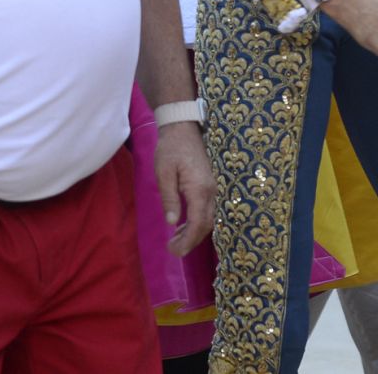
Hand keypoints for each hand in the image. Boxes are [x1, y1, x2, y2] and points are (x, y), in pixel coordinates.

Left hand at [152, 122, 215, 254]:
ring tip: (176, 239)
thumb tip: (172, 222)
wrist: (183, 127)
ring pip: (209, 218)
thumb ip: (169, 198)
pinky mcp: (211, 185)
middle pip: (206, 225)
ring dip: (194, 232)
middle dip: (191, 241)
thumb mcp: (164, 173)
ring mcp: (214, 188)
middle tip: (173, 250)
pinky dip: (198, 221)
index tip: (174, 251)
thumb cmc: (171, 149)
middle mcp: (211, 191)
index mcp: (200, 189)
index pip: (198, 224)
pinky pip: (208, 209)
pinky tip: (183, 224)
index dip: (187, 241)